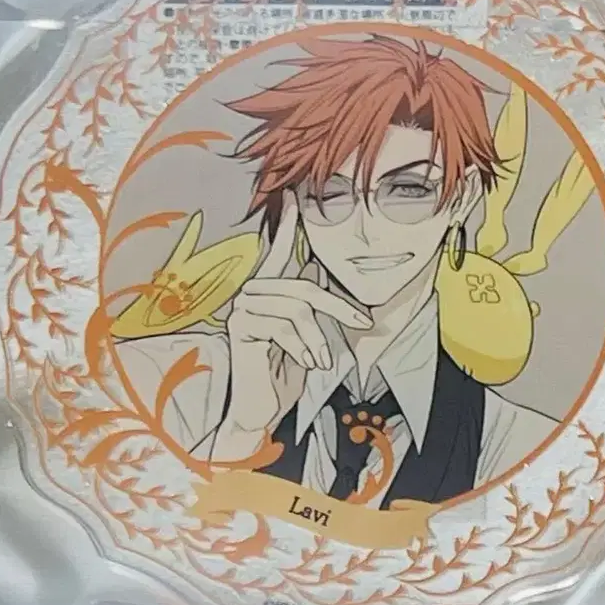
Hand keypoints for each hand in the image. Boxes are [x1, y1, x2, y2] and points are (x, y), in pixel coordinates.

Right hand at [213, 195, 372, 461]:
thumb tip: (315, 271)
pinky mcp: (240, 326)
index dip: (288, 224)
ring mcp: (243, 308)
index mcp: (269, 292)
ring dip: (318, 338)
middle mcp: (252, 293)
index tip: (294, 195)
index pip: (279, 251)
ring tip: (323, 361)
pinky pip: (283, 325)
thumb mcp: (306, 335)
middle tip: (364, 322)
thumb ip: (308, 306)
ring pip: (298, 307)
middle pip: (304, 287)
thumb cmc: (284, 372)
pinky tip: (308, 364)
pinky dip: (303, 347)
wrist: (261, 409)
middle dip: (339, 307)